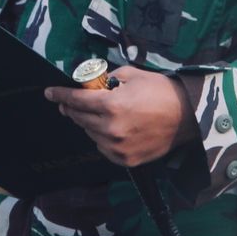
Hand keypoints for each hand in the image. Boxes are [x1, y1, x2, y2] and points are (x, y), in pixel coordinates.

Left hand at [44, 66, 198, 166]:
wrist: (187, 116)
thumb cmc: (160, 91)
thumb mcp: (131, 75)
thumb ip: (105, 80)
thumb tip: (88, 86)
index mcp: (111, 105)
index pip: (76, 100)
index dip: (60, 95)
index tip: (49, 93)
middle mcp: (111, 129)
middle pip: (79, 118)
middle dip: (72, 108)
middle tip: (69, 102)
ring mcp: (118, 147)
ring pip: (90, 134)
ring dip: (89, 123)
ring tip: (100, 114)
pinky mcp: (125, 159)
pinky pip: (103, 148)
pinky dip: (102, 138)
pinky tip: (111, 128)